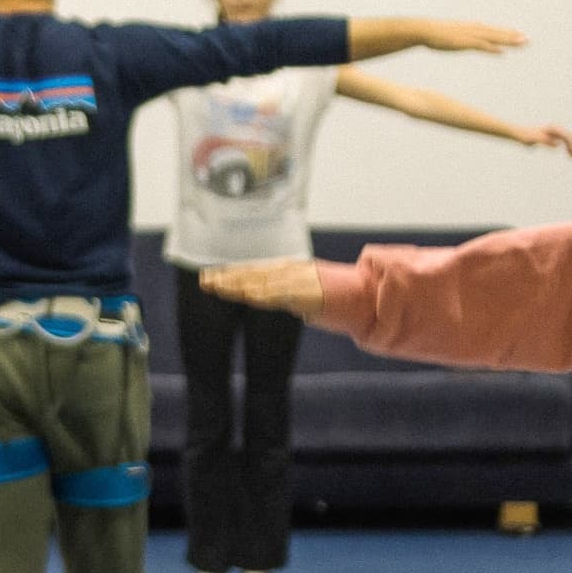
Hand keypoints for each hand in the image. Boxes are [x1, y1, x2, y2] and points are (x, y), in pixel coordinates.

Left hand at [199, 259, 328, 318]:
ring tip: (216, 286)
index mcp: (293, 272)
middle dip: (228, 277)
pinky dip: (262, 294)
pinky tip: (246, 295)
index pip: (257, 271)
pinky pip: (281, 294)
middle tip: (204, 279)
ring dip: (238, 284)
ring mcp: (300, 281)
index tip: (213, 276)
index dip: (234, 274)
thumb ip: (291, 298)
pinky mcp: (308, 292)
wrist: (367, 297)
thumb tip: (278, 301)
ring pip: (262, 282)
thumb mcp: (309, 298)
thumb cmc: (341, 300)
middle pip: (254, 273)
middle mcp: (293, 272)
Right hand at [428, 20, 525, 55]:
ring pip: (493, 38)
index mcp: (471, 28)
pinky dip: (492, 48)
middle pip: (496, 33)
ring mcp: (469, 35)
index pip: (492, 30)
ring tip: (521, 43)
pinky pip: (481, 46)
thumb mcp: (452, 34)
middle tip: (527, 39)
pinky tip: (502, 52)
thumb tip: (467, 36)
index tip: (518, 34)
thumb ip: (461, 35)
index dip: (505, 32)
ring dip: (508, 40)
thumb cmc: (434, 34)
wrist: (423, 30)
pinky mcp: (463, 42)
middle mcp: (473, 30)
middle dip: (512, 36)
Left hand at [523, 124, 571, 157]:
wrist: (519, 132)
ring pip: (567, 138)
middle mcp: (555, 128)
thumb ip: (545, 140)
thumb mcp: (535, 139)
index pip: (567, 136)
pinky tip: (569, 153)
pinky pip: (563, 140)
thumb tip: (557, 144)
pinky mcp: (552, 136)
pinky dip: (567, 146)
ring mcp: (554, 132)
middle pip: (569, 136)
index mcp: (553, 129)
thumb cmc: (525, 136)